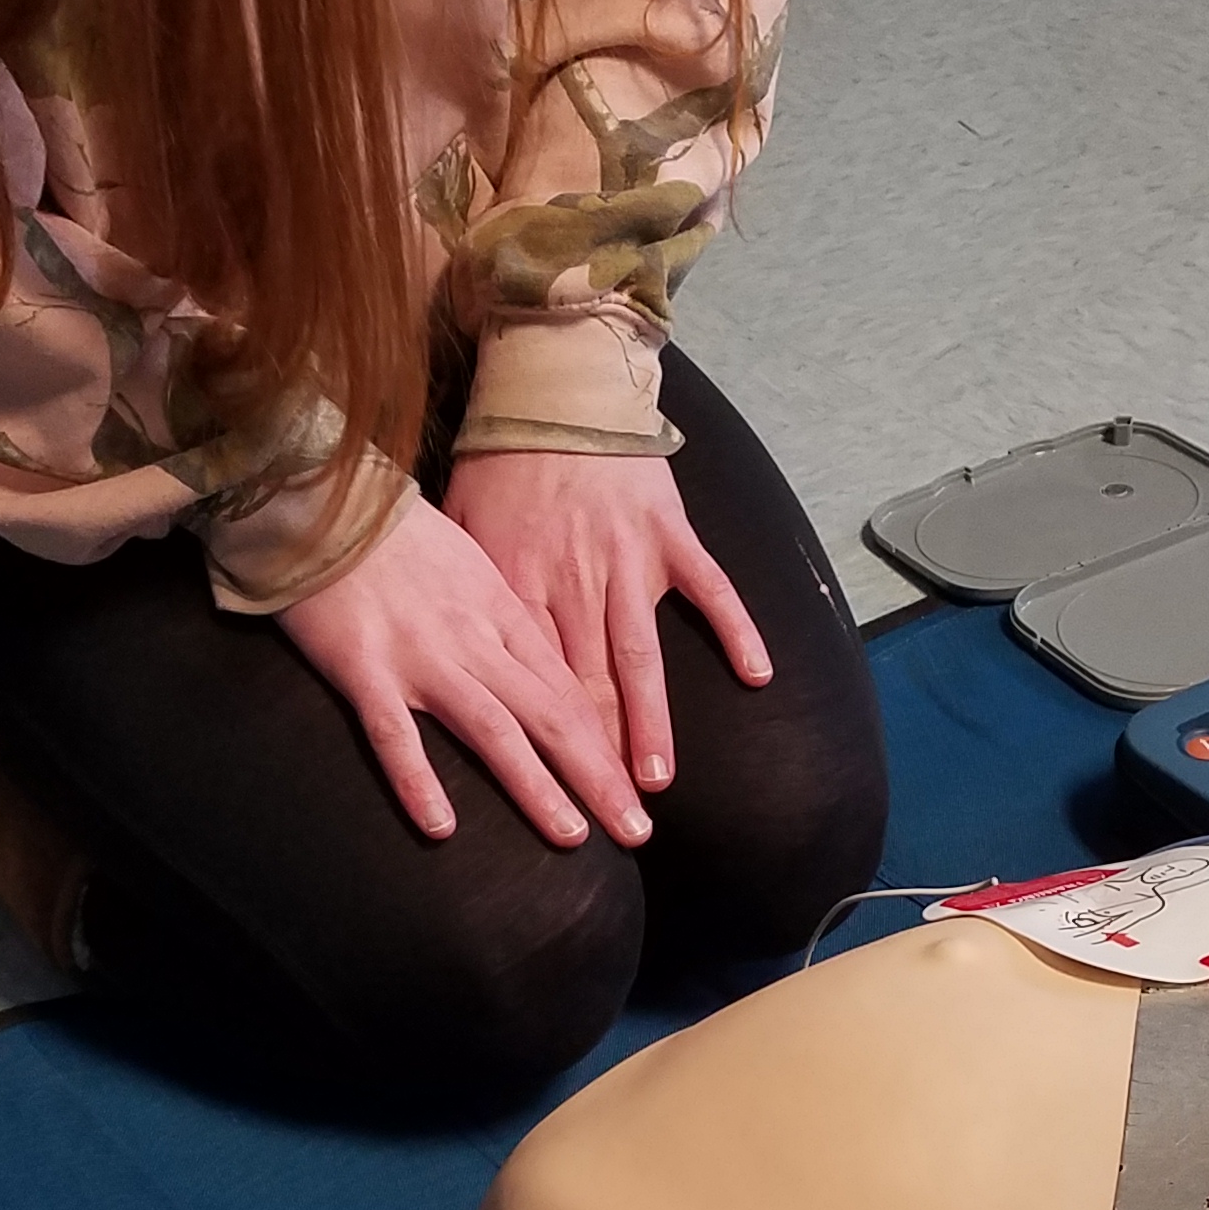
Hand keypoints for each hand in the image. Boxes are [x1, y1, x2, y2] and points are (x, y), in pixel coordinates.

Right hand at [278, 492, 652, 848]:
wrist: (324, 498)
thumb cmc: (397, 534)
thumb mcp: (472, 561)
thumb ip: (505, 614)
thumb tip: (545, 659)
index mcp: (503, 611)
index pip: (570, 688)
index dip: (610, 742)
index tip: (639, 788)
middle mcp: (473, 638)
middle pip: (550, 714)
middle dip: (597, 775)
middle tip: (636, 830)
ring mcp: (420, 656)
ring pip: (492, 729)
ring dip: (535, 786)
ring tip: (573, 836)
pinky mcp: (363, 667)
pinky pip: (394, 733)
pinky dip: (418, 780)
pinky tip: (441, 826)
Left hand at [440, 450, 770, 793]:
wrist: (557, 390)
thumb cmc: (501, 463)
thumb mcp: (462, 529)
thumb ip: (467, 598)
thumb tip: (450, 660)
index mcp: (516, 588)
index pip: (529, 686)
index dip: (540, 748)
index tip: (551, 800)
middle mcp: (573, 583)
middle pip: (584, 689)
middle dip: (595, 760)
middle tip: (609, 819)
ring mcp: (626, 561)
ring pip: (638, 657)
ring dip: (649, 721)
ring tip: (655, 779)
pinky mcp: (670, 535)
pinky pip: (710, 589)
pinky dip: (736, 630)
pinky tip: (758, 676)